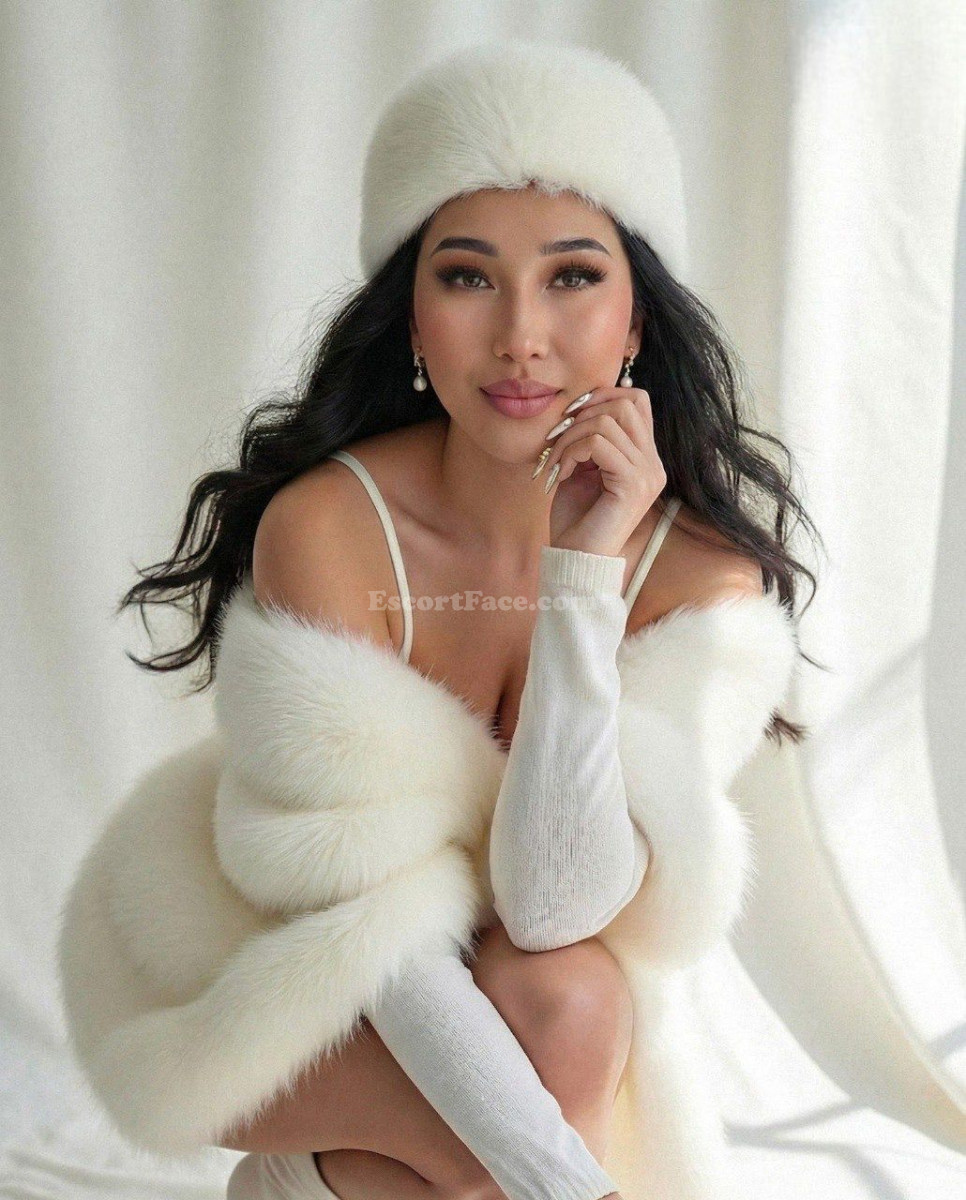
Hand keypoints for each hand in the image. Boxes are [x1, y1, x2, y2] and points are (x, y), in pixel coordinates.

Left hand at [536, 386, 666, 556]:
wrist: (575, 559)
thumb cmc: (575, 518)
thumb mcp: (582, 469)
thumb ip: (590, 437)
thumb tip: (582, 403)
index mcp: (645, 459)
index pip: (637, 400)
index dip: (602, 396)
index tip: (570, 416)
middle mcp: (653, 465)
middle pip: (626, 404)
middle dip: (582, 414)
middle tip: (557, 440)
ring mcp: (647, 475)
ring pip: (607, 421)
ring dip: (569, 437)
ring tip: (555, 462)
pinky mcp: (632, 485)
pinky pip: (597, 444)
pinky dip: (570, 452)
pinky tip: (561, 474)